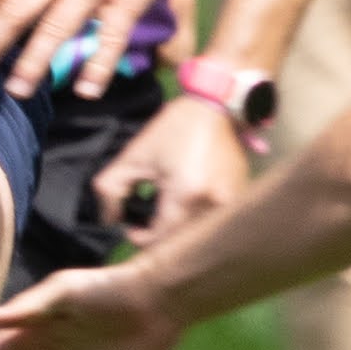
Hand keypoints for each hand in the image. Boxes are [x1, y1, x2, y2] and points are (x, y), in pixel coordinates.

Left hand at [94, 93, 251, 243]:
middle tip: (146, 219)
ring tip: (167, 209)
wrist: (215, 107)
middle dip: (159, 235)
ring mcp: (233, 203)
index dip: (140, 237)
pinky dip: (198, 220)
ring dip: (179, 230)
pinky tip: (188, 202)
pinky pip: (215, 223)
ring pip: (198, 235)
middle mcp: (214, 204)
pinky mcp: (241, 199)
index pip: (160, 241)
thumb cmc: (172, 129)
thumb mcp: (133, 155)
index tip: (132, 223)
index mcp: (186, 194)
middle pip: (180, 242)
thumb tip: (109, 220)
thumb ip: (110, 190)